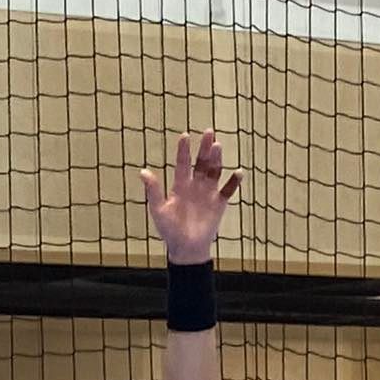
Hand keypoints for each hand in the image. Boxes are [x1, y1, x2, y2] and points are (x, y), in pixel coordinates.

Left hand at [140, 130, 240, 265]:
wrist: (185, 247)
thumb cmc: (169, 229)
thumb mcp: (158, 209)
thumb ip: (153, 190)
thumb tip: (142, 171)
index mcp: (179, 187)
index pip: (182, 164)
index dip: (183, 150)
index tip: (185, 135)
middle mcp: (195, 186)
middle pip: (201, 163)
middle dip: (204, 148)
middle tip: (208, 131)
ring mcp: (208, 193)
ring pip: (215, 171)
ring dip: (217, 159)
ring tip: (217, 146)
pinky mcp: (220, 203)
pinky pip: (228, 190)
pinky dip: (234, 182)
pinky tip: (237, 172)